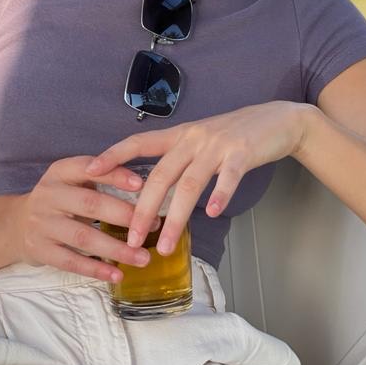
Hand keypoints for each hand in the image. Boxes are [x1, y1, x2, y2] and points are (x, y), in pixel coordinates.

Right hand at [14, 156, 152, 281]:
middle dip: (124, 215)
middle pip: (90, 204)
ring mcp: (43, 224)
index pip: (88, 168)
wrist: (16, 224)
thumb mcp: (72, 180)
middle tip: (154, 225)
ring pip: (84, 237)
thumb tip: (146, 185)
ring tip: (143, 257)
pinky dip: (96, 269)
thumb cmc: (58, 199)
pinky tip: (117, 274)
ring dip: (116, 248)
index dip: (114, 175)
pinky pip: (71, 262)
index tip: (141, 185)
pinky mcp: (41, 250)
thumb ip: (100, 177)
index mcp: (60, 172)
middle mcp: (48, 195)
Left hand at [84, 102, 312, 256]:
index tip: (89, 171)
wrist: (276, 120)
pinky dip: (219, 196)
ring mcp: (217, 145)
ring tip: (165, 245)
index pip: (138, 142)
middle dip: (142, 209)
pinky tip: (213, 214)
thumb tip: (153, 190)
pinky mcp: (242, 153)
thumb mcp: (200, 140)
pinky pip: (227, 178)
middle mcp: (193, 138)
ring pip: (189, 184)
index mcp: (179, 134)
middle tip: (129, 239)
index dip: (113, 155)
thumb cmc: (235, 134)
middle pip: (160, 175)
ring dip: (175, 217)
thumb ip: (178, 159)